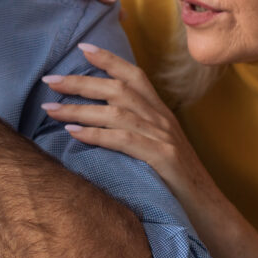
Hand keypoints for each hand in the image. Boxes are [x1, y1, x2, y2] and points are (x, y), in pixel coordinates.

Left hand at [40, 43, 212, 214]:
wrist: (207, 208)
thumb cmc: (175, 181)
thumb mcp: (156, 147)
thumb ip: (134, 130)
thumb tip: (96, 121)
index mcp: (160, 112)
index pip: (134, 75)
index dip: (109, 59)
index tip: (82, 48)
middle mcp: (161, 119)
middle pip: (118, 89)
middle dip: (81, 82)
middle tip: (50, 80)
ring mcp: (162, 137)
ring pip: (116, 112)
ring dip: (79, 109)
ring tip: (50, 109)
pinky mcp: (161, 157)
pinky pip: (123, 139)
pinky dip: (95, 134)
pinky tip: (72, 133)